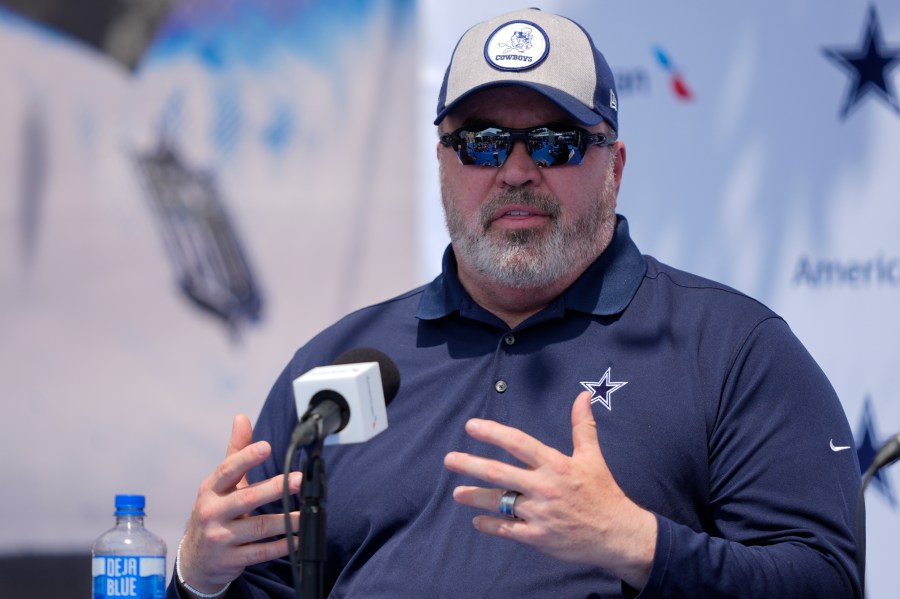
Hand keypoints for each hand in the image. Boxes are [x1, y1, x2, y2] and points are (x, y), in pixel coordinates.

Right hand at [178, 414, 301, 593]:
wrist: (196, 559)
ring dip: (286, 521)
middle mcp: (212, 513)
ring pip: (258, 528)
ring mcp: (220, 538)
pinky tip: (298, 540)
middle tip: (299, 480)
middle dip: (275, 489)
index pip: (228, 470)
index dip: (246, 458)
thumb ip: (235, 452)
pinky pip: (261, 553)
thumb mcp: (219, 484)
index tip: (266, 447)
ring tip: (306, 515)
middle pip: (247, 499)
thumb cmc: (214, 512)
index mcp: (210, 490)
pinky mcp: (231, 560)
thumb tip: (242, 418)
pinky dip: (281, 547)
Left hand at [443, 391, 656, 589]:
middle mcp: (544, 487)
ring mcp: (540, 513)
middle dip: (471, 464)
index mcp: (556, 465)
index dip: (493, 433)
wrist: (618, 534)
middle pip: (500, 473)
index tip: (471, 426)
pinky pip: (507, 530)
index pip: (518, 443)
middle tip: (449, 459)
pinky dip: (490, 525)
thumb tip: (583, 396)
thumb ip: (583, 426)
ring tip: (457, 493)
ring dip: (475, 497)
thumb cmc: (603, 493)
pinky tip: (477, 521)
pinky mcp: (539, 537)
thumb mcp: (593, 457)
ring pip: (499, 502)